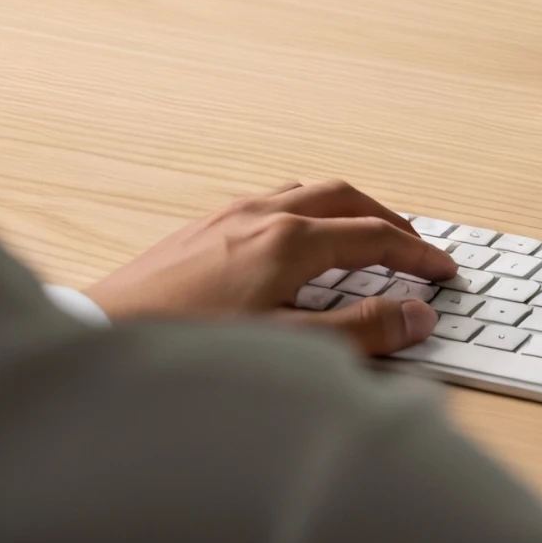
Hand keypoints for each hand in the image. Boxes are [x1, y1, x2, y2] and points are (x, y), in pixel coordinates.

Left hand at [86, 178, 455, 357]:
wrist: (97, 342)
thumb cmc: (186, 349)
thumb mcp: (287, 349)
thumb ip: (360, 331)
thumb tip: (416, 316)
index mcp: (290, 240)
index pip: (376, 237)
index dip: (418, 256)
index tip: (443, 273)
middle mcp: (261, 216)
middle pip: (347, 198)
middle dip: (389, 220)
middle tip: (417, 247)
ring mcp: (228, 218)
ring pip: (307, 193)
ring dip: (347, 209)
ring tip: (366, 235)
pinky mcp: (200, 231)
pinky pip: (272, 202)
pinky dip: (307, 212)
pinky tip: (297, 243)